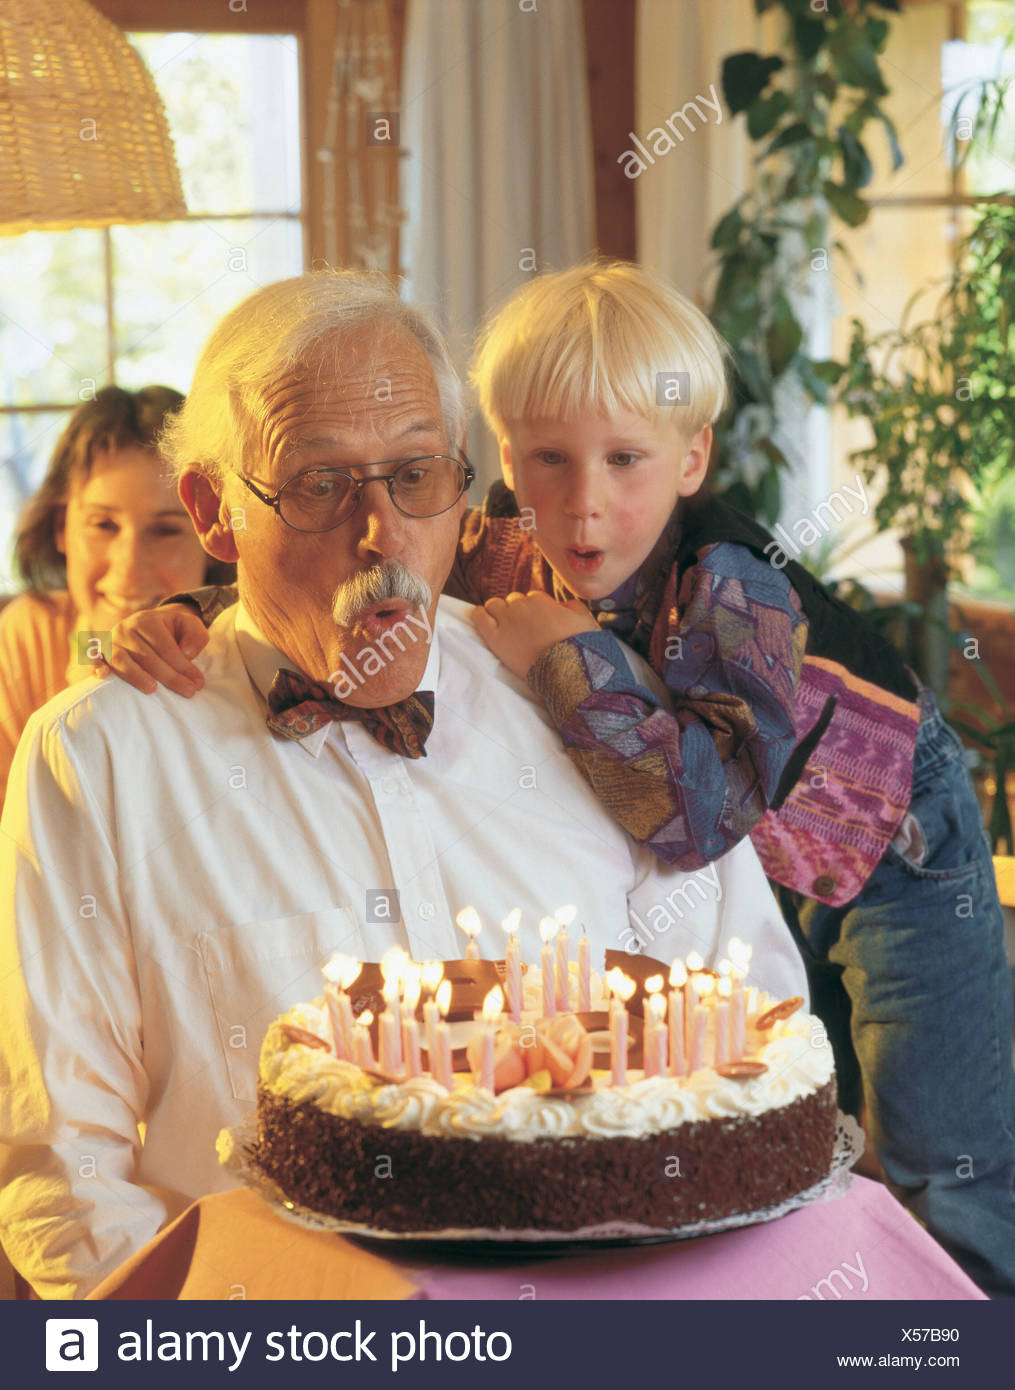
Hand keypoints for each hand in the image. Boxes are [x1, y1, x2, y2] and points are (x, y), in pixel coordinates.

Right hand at [97, 604, 208, 695]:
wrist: (151, 627)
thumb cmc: (173, 631)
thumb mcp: (191, 627)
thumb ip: (196, 636)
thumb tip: (187, 652)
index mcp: (148, 621)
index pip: (166, 647)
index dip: (183, 666)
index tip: (198, 683)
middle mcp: (126, 629)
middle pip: (147, 656)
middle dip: (169, 677)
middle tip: (188, 692)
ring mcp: (111, 641)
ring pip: (121, 660)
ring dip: (136, 676)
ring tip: (153, 690)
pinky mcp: (101, 653)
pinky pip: (96, 661)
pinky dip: (96, 667)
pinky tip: (103, 677)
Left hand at [469, 591, 597, 678]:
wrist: (567, 669)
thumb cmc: (578, 646)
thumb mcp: (584, 619)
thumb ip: (572, 606)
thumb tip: (562, 605)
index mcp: (541, 601)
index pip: (533, 598)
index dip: (535, 610)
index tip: (538, 622)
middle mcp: (522, 606)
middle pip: (513, 601)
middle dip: (517, 611)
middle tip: (523, 628)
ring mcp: (506, 621)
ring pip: (495, 605)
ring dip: (498, 611)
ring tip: (503, 624)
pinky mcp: (496, 638)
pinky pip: (480, 617)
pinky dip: (479, 614)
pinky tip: (480, 615)